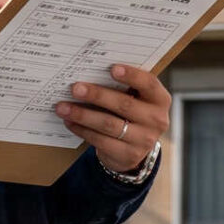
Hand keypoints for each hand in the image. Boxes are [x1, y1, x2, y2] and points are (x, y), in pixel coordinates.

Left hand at [55, 64, 170, 172]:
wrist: (136, 148)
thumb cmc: (132, 113)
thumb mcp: (136, 99)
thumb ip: (123, 87)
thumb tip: (91, 72)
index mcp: (160, 99)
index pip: (149, 84)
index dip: (132, 75)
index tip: (112, 68)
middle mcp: (156, 120)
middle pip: (124, 104)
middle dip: (97, 95)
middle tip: (75, 88)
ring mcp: (144, 140)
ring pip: (109, 124)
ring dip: (83, 114)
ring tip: (63, 107)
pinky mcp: (128, 155)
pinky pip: (101, 140)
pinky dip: (82, 130)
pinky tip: (70, 122)